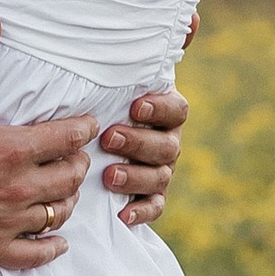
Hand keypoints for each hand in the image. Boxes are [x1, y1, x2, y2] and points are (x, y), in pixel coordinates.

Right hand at [0, 17, 98, 270]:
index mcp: (9, 148)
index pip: (67, 138)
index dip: (82, 130)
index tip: (87, 126)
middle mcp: (15, 187)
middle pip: (69, 176)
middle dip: (77, 163)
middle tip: (75, 157)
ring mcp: (4, 222)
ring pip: (59, 213)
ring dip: (68, 200)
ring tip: (65, 191)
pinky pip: (35, 254)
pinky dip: (51, 247)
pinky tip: (56, 242)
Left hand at [101, 84, 187, 226]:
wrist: (98, 135)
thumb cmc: (104, 106)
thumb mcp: (110, 91)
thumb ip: (111, 83)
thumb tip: (100, 60)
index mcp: (166, 114)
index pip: (176, 110)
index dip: (159, 109)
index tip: (135, 107)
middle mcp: (168, 142)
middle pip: (166, 146)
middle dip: (137, 143)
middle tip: (109, 139)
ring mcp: (162, 170)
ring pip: (160, 176)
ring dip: (135, 176)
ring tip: (109, 175)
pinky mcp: (152, 196)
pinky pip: (154, 206)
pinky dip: (141, 212)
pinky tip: (124, 215)